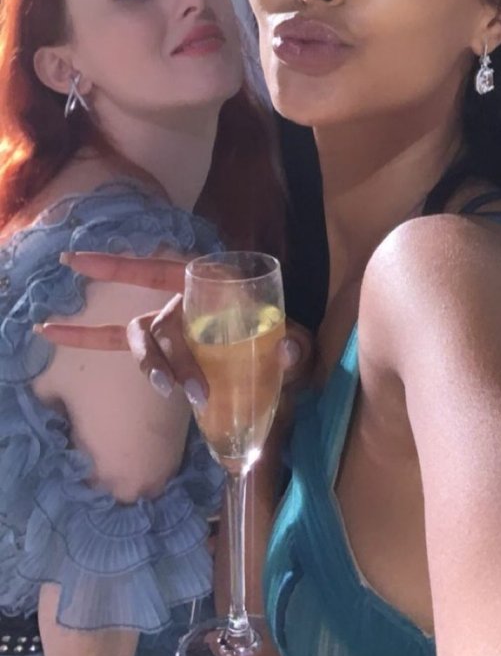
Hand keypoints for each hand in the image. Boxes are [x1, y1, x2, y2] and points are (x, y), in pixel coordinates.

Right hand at [36, 252, 314, 409]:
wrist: (284, 361)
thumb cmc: (282, 339)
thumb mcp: (294, 340)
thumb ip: (294, 345)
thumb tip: (286, 349)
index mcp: (206, 283)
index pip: (156, 269)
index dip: (115, 265)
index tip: (74, 262)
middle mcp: (181, 299)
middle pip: (161, 323)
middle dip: (171, 356)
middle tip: (192, 391)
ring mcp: (169, 325)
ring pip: (145, 341)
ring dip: (154, 367)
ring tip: (172, 392)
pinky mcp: (164, 352)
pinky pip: (124, 348)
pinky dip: (87, 339)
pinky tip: (50, 331)